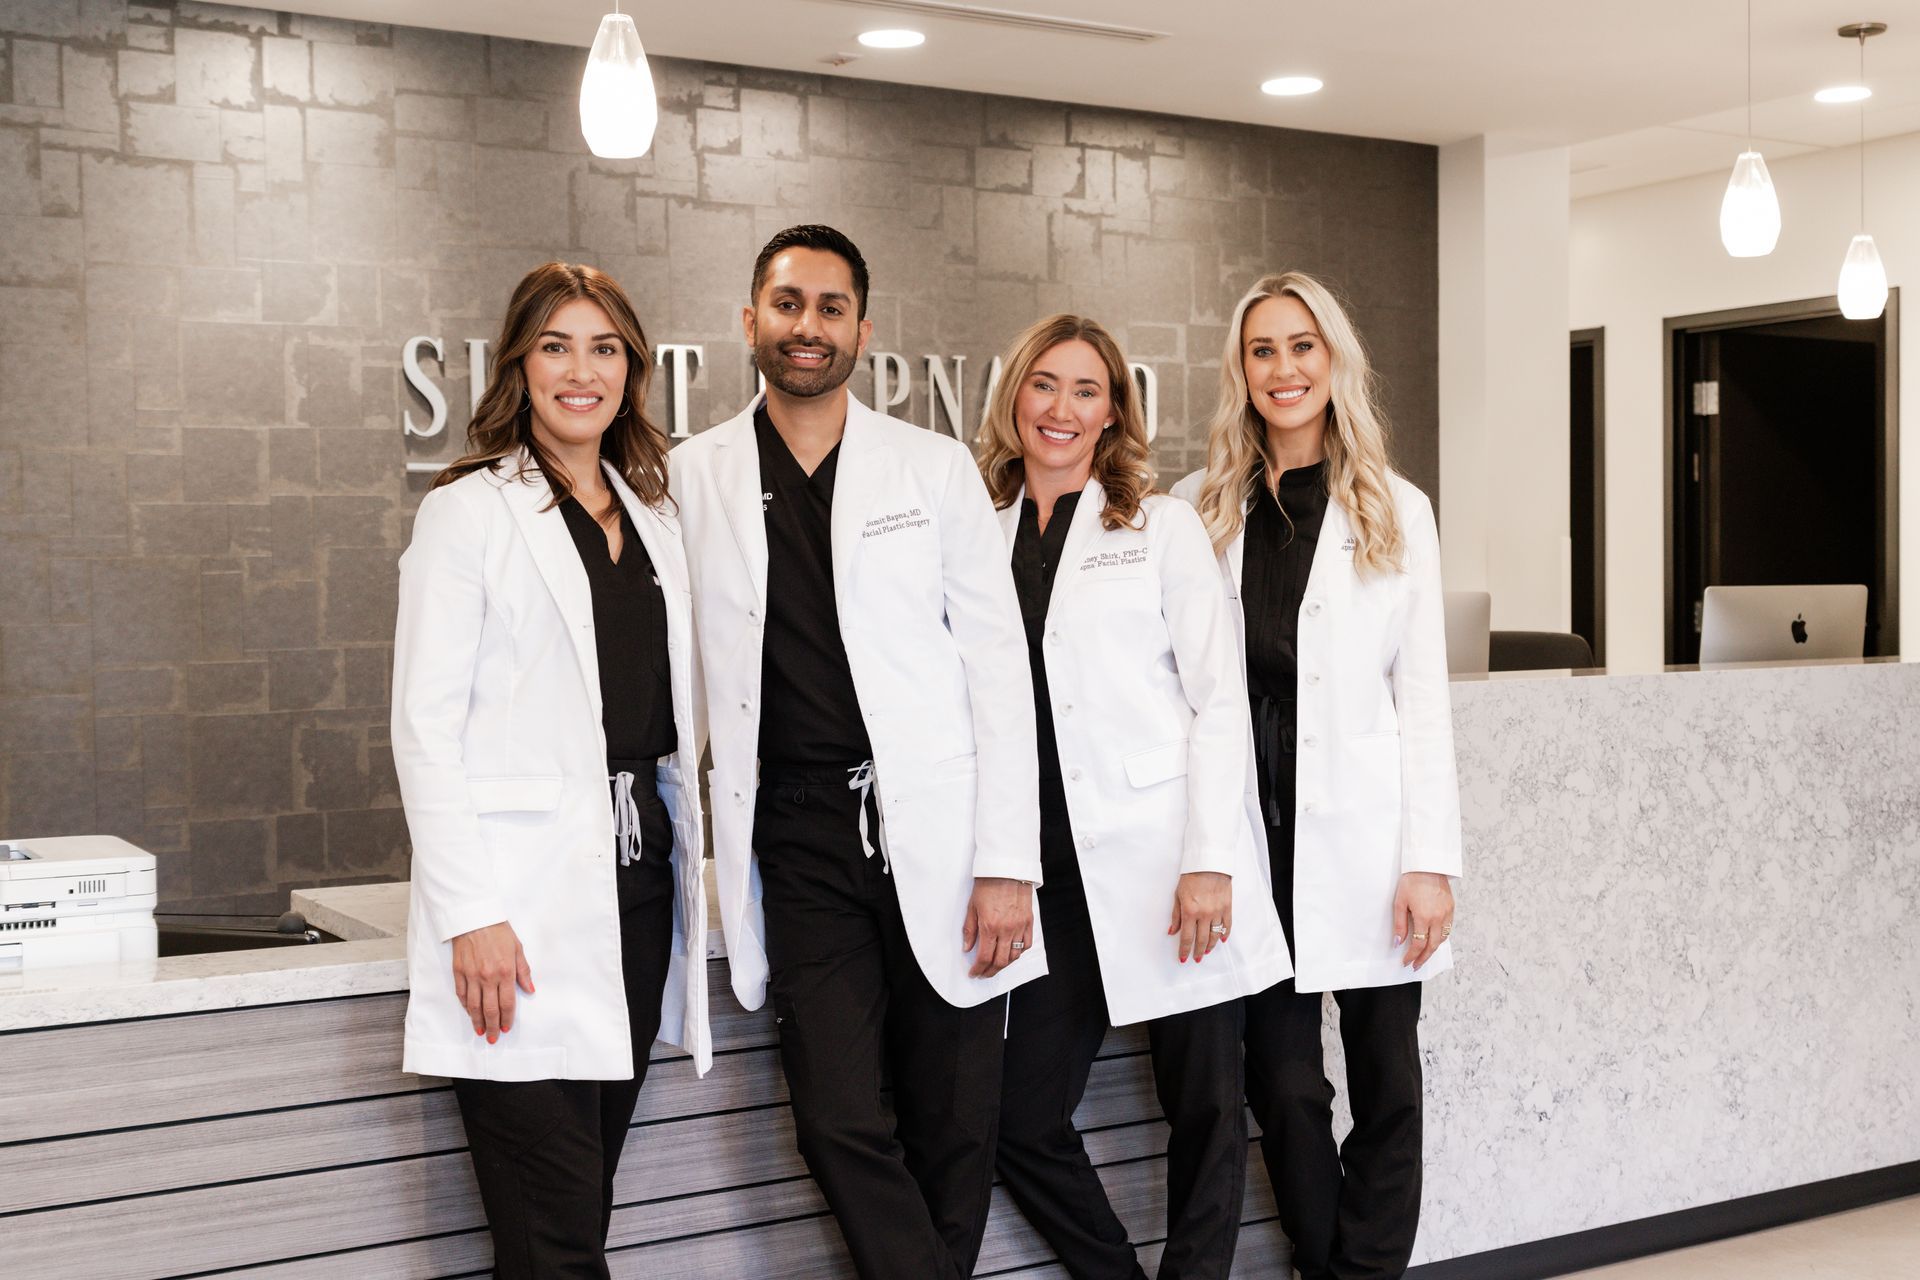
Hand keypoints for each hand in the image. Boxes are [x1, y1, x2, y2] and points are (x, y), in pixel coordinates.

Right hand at [451, 921, 534, 1043]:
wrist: (474, 918)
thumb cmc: (499, 931)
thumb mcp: (517, 949)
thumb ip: (524, 972)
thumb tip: (530, 990)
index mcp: (505, 972)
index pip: (507, 1003)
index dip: (507, 1018)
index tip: (506, 1028)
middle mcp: (488, 977)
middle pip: (490, 1009)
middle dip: (492, 1027)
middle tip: (492, 1039)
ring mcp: (471, 976)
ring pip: (474, 1006)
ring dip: (477, 1021)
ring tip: (480, 1031)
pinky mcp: (459, 972)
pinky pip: (462, 995)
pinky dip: (466, 1006)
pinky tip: (470, 1013)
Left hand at [963, 877, 1033, 977]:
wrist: (1007, 868)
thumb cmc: (988, 884)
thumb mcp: (972, 906)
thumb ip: (970, 929)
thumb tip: (967, 948)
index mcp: (990, 926)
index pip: (984, 957)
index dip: (978, 969)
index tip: (974, 973)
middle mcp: (1006, 929)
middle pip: (1000, 961)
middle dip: (990, 971)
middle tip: (984, 973)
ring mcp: (1020, 926)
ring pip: (1014, 956)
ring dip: (1004, 965)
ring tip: (996, 966)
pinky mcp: (1029, 921)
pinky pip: (1026, 944)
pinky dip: (1019, 953)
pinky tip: (1011, 953)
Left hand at [1167, 871, 1232, 962]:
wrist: (1209, 863)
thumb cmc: (1191, 877)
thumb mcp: (1178, 895)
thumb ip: (1176, 915)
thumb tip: (1172, 931)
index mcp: (1189, 911)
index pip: (1186, 937)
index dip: (1184, 950)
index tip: (1183, 958)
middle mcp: (1204, 914)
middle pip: (1202, 940)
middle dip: (1198, 951)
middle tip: (1196, 959)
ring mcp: (1217, 911)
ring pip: (1215, 935)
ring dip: (1211, 946)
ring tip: (1207, 952)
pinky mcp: (1227, 907)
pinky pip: (1227, 925)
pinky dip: (1224, 934)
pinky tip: (1221, 940)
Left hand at [1392, 872, 1453, 969]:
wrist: (1428, 865)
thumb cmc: (1411, 881)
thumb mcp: (1400, 903)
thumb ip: (1399, 925)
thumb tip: (1398, 943)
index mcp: (1424, 918)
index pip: (1419, 945)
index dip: (1412, 956)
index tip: (1406, 962)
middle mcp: (1438, 918)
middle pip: (1432, 946)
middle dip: (1423, 958)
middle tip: (1416, 965)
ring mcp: (1447, 913)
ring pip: (1442, 939)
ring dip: (1433, 949)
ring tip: (1424, 954)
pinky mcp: (1451, 908)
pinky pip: (1448, 929)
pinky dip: (1441, 937)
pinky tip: (1434, 939)